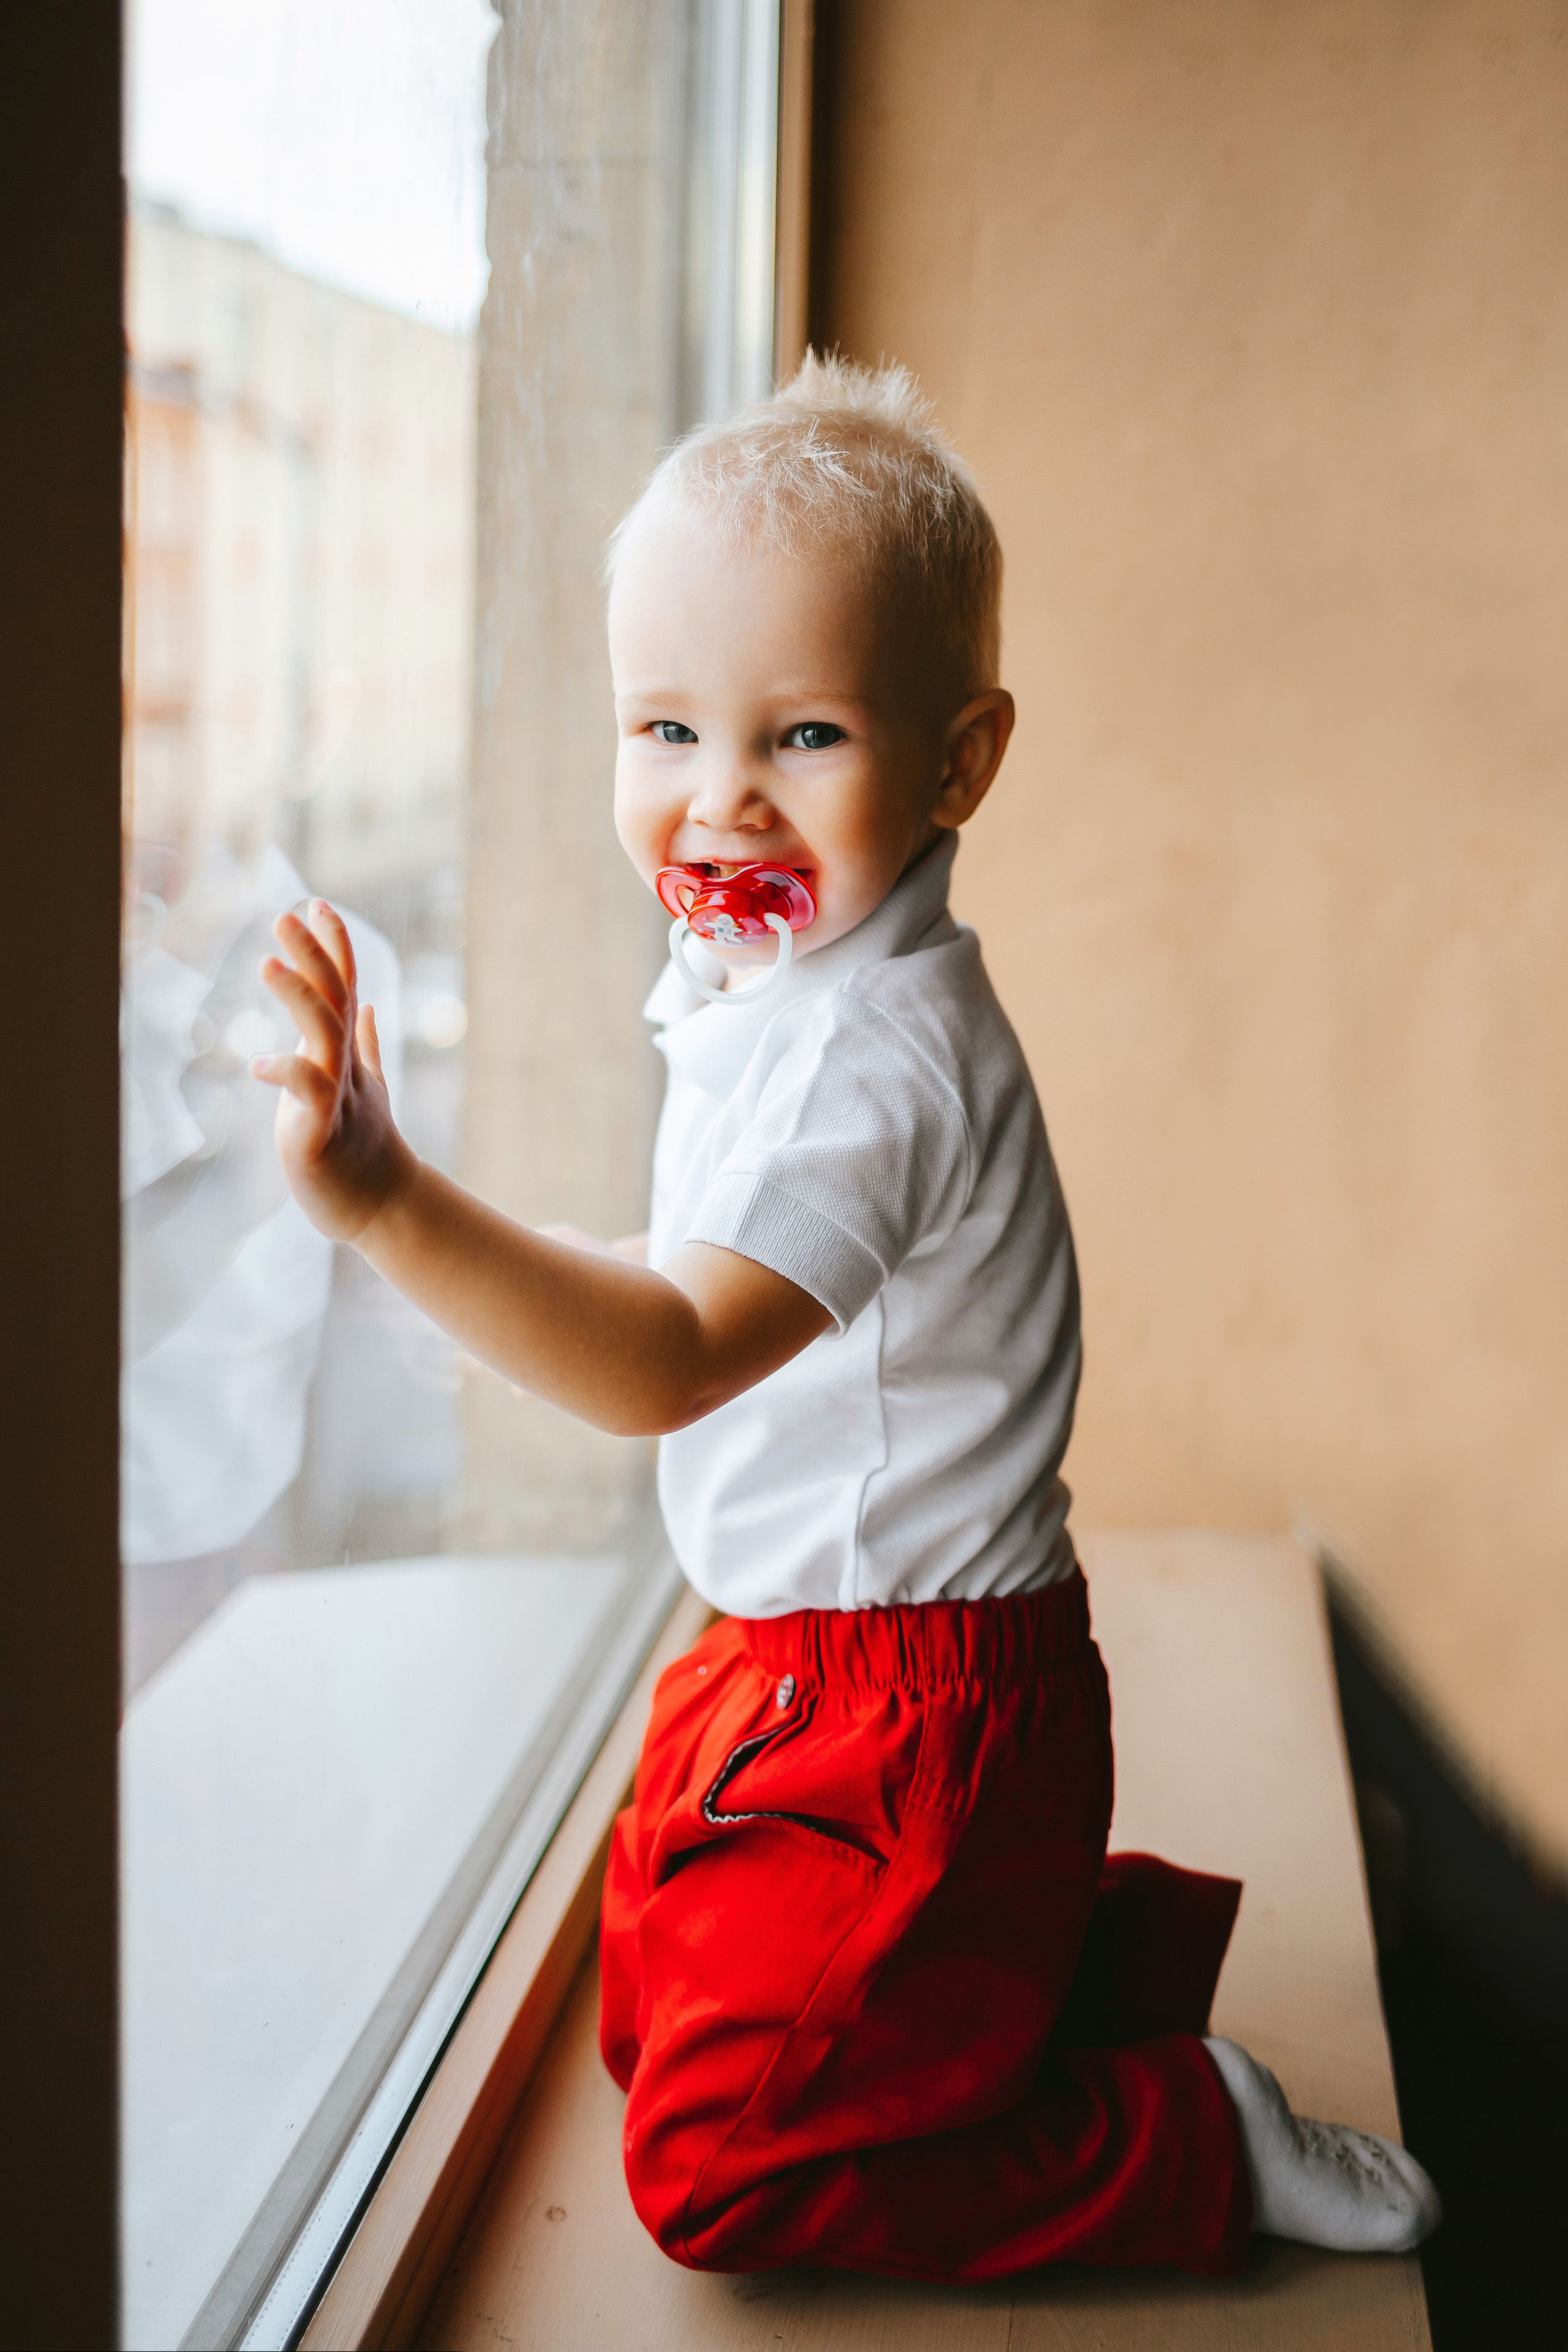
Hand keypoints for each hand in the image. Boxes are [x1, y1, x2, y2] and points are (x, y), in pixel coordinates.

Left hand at [252, 900, 415, 1241]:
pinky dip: (287, 1073)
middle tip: (285, 915)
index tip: (316, 903)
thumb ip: (365, 1045)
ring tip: (267, 965)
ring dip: (299, 998)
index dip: (334, 945)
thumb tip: (363, 1005)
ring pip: (323, 1036)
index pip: (345, 987)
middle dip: (313, 955)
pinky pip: (309, 1094)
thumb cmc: (363, 1148)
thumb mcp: (364, 1088)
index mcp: (347, 1055)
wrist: (380, 1207)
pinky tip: (259, 1065)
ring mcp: (337, 1097)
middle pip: (333, 998)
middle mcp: (345, 1067)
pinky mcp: (321, 1131)